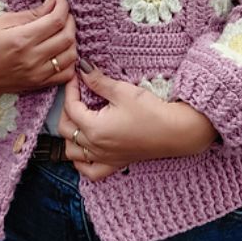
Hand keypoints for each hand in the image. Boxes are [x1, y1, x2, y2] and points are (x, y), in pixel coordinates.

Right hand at [0, 0, 76, 95]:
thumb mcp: (3, 21)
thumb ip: (32, 14)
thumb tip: (52, 2)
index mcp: (22, 39)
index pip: (56, 20)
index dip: (64, 6)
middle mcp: (32, 58)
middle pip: (67, 37)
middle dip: (70, 21)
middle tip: (64, 14)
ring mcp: (38, 73)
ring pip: (71, 55)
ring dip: (72, 41)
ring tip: (63, 32)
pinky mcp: (39, 84)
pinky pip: (67, 74)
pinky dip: (70, 61)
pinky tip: (62, 51)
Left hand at [58, 65, 216, 181]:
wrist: (175, 132)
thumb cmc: (152, 112)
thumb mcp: (123, 92)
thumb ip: (98, 81)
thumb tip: (82, 68)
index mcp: (94, 128)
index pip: (71, 108)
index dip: (71, 89)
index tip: (77, 77)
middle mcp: (96, 147)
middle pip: (66, 130)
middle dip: (67, 110)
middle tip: (76, 95)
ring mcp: (104, 158)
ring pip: (72, 153)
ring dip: (69, 136)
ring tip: (78, 120)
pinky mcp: (115, 163)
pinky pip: (90, 171)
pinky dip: (81, 163)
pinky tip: (84, 151)